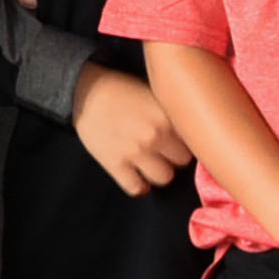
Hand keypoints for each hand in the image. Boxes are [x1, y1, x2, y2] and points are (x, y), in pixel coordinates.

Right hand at [69, 62, 194, 195]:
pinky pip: (137, 188)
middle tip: (163, 150)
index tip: (179, 140)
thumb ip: (172, 113)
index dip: (186, 139)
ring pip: (164, 178)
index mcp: (167, 115)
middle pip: (182, 162)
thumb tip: (192, 131)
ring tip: (150, 164)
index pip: (194, 140)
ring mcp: (135, 152)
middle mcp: (155, 135)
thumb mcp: (154, 93)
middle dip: (174, 156)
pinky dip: (139, 186)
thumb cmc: (121, 89)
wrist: (84, 91)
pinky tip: (137, 177)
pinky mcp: (115, 164)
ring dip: (158, 172)